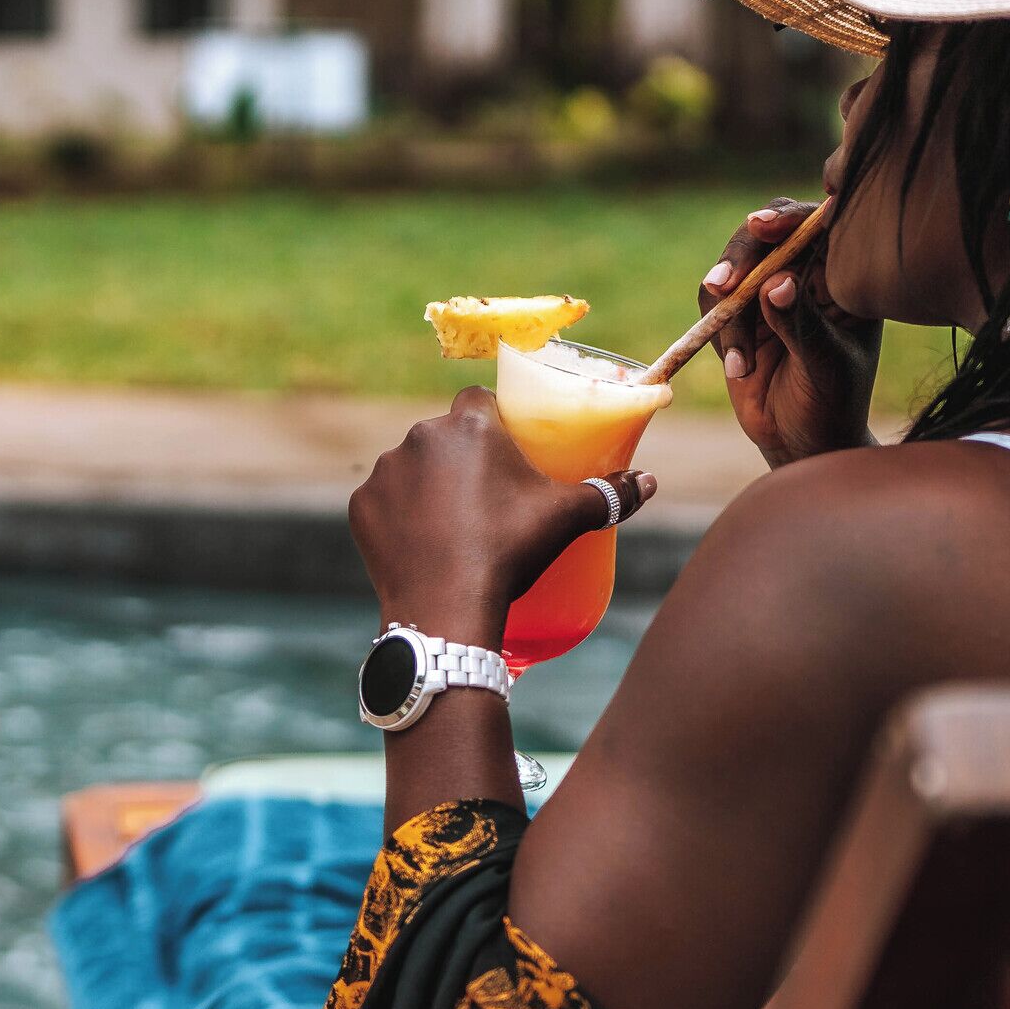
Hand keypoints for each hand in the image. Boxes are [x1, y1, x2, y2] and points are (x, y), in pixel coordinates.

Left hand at [349, 386, 653, 640]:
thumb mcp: (565, 520)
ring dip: (426, 484)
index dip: (493, 419)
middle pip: (444, 434)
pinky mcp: (361, 507)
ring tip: (452, 523)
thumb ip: (609, 495)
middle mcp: (419, 437)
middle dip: (461, 456)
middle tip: (486, 495)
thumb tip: (648, 483)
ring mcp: (384, 472)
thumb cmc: (510, 552)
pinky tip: (420, 542)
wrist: (446, 609)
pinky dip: (398, 517)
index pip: (479, 399)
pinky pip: (384, 502)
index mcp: (468, 425)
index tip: (507, 448)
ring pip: (411, 467)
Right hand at [705, 202, 877, 469]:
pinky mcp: (738, 313)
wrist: (801, 441)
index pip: (819, 225)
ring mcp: (769, 291)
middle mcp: (807, 273)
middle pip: (767, 234)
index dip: (791, 217)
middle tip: (725, 285)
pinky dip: (717, 331)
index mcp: (843, 275)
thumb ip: (802, 325)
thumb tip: (779, 282)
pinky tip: (739, 369)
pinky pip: (713, 301)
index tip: (764, 227)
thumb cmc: (832, 404)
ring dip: (727, 309)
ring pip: (734, 266)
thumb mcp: (825, 367)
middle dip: (742, 255)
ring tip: (740, 361)